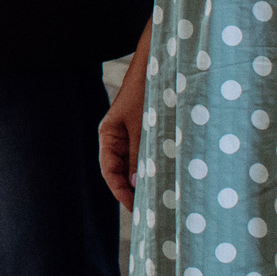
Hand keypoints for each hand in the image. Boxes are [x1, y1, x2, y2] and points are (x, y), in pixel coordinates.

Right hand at [99, 45, 148, 209]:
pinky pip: (148, 154)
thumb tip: (136, 184)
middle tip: (151, 211)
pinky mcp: (148, 131)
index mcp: (108, 135)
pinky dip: (155, 166)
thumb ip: (138, 154)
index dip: (120, 192)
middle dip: (134, 190)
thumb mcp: (142, 126)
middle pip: (121, 171)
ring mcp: (133, 134)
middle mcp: (117, 137)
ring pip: (136, 164)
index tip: (135, 209)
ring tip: (161, 199)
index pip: (109, 171)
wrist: (160, 64)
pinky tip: (168, 176)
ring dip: (146, 179)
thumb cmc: (146, 91)